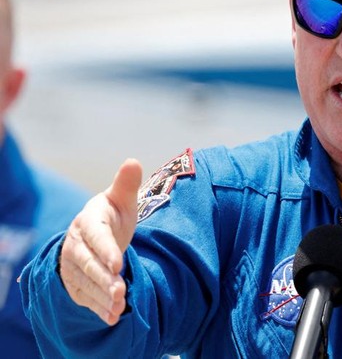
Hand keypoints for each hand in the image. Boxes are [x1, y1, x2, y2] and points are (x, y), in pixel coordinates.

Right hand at [59, 159, 141, 324]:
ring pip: (85, 283)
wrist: (94, 235)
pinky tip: (113, 316)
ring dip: (101, 296)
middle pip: (87, 264)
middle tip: (120, 290)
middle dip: (103, 278)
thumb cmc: (112, 216)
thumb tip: (133, 161)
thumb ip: (126, 185)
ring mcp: (73, 266)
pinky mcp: (75, 283)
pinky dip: (98, 307)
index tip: (118, 263)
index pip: (95, 236)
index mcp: (88, 221)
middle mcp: (76, 245)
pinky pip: (85, 296)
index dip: (105, 250)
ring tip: (119, 305)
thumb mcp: (120, 200)